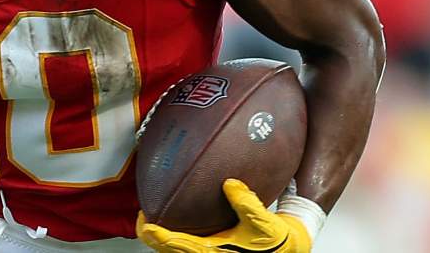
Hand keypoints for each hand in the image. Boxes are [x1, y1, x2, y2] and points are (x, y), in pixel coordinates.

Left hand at [136, 179, 311, 252]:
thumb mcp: (264, 220)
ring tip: (151, 218)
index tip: (145, 221)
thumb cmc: (275, 240)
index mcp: (213, 252)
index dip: (158, 234)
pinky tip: (174, 219)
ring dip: (161, 237)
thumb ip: (247, 203)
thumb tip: (230, 183)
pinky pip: (186, 244)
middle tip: (141, 217)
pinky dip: (175, 235)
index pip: (178, 245)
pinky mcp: (212, 250)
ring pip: (175, 249)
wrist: (288, 249)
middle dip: (151, 235)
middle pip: (169, 250)